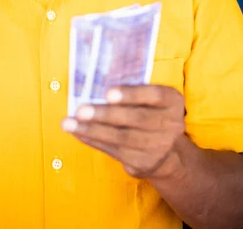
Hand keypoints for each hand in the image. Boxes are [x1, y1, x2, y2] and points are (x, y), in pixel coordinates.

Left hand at [62, 85, 184, 178]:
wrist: (166, 151)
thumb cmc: (148, 111)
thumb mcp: (148, 97)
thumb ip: (131, 88)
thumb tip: (95, 80)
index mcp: (173, 101)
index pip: (155, 95)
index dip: (131, 94)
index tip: (108, 93)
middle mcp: (172, 124)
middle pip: (137, 119)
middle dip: (106, 114)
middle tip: (81, 110)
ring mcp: (159, 147)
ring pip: (123, 138)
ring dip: (93, 130)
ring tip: (69, 123)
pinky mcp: (144, 163)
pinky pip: (115, 151)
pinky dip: (93, 141)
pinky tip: (78, 133)